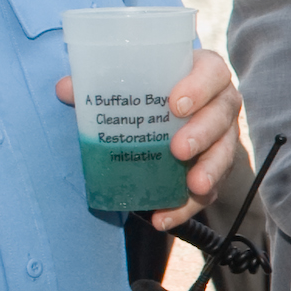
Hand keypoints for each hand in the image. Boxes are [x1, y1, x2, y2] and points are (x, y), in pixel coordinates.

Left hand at [52, 47, 241, 228]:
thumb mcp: (130, 83)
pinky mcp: (215, 169)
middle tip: (178, 149)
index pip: (211, 73)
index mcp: (202, 73)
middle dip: (203, 133)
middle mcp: (220, 104)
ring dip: (209, 171)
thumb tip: (65, 89)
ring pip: (224, 153)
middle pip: (221, 115)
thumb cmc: (152, 91)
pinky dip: (187, 207)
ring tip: (193, 186)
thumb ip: (100, 85)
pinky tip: (164, 217)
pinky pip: (210, 189)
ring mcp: (222, 137)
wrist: (169, 116)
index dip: (199, 87)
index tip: (175, 104)